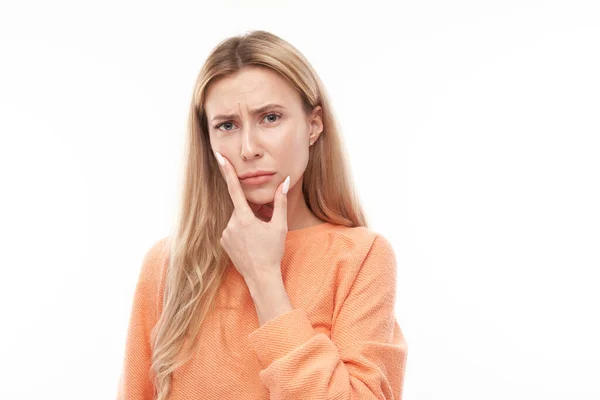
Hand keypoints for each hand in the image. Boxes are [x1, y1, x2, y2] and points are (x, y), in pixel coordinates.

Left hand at [214, 151, 289, 285]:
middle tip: (267, 222)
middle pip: (242, 208)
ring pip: (238, 219)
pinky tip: (251, 243)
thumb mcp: (279, 226)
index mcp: (244, 218)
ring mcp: (225, 234)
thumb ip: (280, 202)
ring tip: (259, 237)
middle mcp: (231, 224)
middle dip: (253, 211)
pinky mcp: (223, 242)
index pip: (234, 188)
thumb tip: (285, 182)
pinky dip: (242, 231)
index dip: (227, 171)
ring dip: (248, 222)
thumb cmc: (272, 251)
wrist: (261, 277)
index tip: (219, 157)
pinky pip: (233, 230)